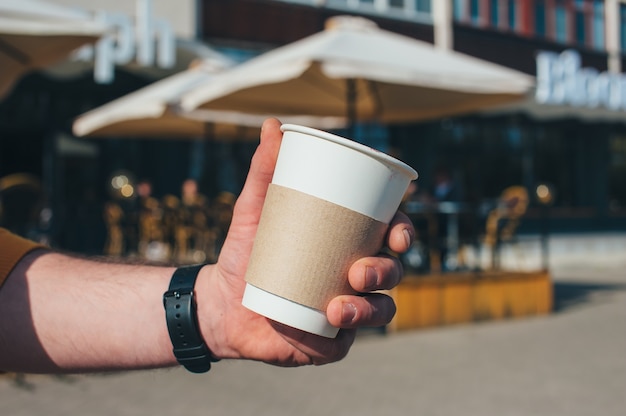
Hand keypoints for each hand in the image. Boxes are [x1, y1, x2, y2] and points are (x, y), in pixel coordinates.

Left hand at [198, 118, 414, 366]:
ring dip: (370, 309)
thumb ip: (264, 170)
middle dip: (387, 271)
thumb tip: (273, 124)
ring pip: (381, 310)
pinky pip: (348, 341)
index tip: (396, 232)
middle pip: (392, 272)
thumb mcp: (254, 209)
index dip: (404, 233)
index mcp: (348, 244)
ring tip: (337, 307)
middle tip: (359, 271)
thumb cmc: (244, 251)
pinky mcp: (330, 341)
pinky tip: (330, 327)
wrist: (219, 301)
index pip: (389, 236)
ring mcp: (346, 311)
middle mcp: (354, 277)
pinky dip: (344, 335)